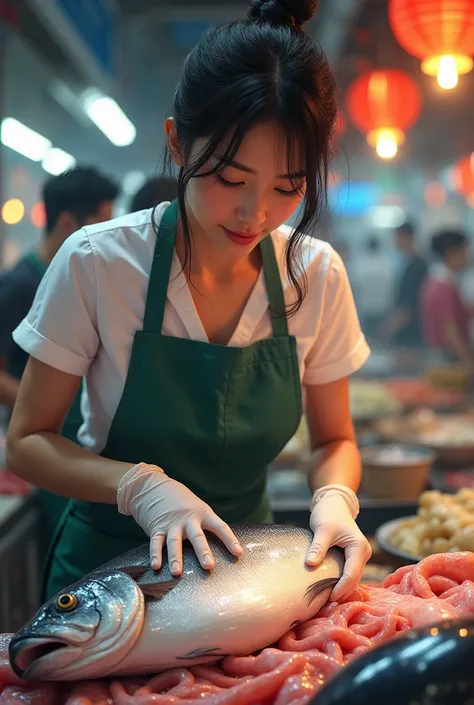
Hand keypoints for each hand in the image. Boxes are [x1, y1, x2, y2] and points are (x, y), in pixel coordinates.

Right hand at [117, 463, 242, 575]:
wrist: (153, 487)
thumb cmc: (181, 500)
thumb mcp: (197, 507)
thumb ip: (206, 523)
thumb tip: (221, 544)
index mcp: (203, 513)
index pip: (220, 526)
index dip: (230, 540)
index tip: (238, 553)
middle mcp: (188, 519)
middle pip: (197, 536)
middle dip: (203, 551)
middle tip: (209, 566)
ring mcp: (172, 524)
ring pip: (174, 542)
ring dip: (176, 558)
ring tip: (177, 572)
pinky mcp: (157, 528)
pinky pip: (156, 542)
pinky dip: (155, 555)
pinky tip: (156, 566)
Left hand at [306, 490, 371, 602]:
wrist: (333, 503)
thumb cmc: (328, 514)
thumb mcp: (322, 529)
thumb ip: (318, 547)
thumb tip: (310, 564)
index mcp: (359, 547)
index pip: (351, 575)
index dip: (341, 588)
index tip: (328, 599)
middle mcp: (363, 553)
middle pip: (354, 580)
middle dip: (342, 592)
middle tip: (325, 605)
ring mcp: (360, 556)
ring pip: (352, 578)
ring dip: (341, 589)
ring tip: (326, 600)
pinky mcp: (353, 557)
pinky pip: (349, 573)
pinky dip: (340, 582)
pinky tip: (329, 589)